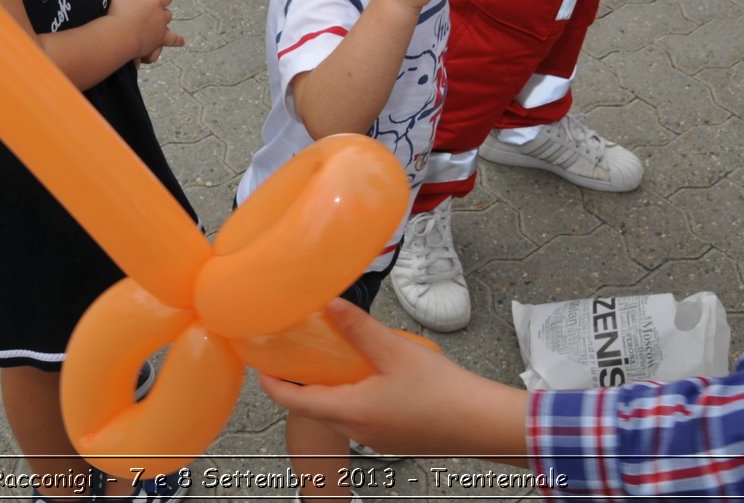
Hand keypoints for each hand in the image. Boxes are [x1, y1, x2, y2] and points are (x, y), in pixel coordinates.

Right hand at [109, 0, 184, 64]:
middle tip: (162, 16)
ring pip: (172, 35)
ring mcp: (160, 32)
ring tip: (181, 41)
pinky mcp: (156, 45)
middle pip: (168, 15)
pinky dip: (160, 51)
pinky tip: (159, 53)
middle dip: (165, 15)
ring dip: (176, 37)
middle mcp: (161, 17)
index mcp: (155, 3)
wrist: (121, 34)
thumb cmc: (120, 13)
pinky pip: (161, 49)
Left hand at [259, 300, 529, 459]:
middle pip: (314, 407)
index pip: (293, 401)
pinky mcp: (394, 438)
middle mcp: (357, 430)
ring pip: (340, 412)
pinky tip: (371, 375)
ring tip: (335, 357)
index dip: (272, 383)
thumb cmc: (442, 392)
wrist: (481, 424)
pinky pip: (363, 417)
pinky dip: (354, 396)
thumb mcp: (394, 350)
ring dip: (330, 388)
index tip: (261, 364)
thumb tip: (329, 304)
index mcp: (350, 411)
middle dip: (301, 381)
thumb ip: (358, 328)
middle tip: (298, 352)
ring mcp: (376, 439)